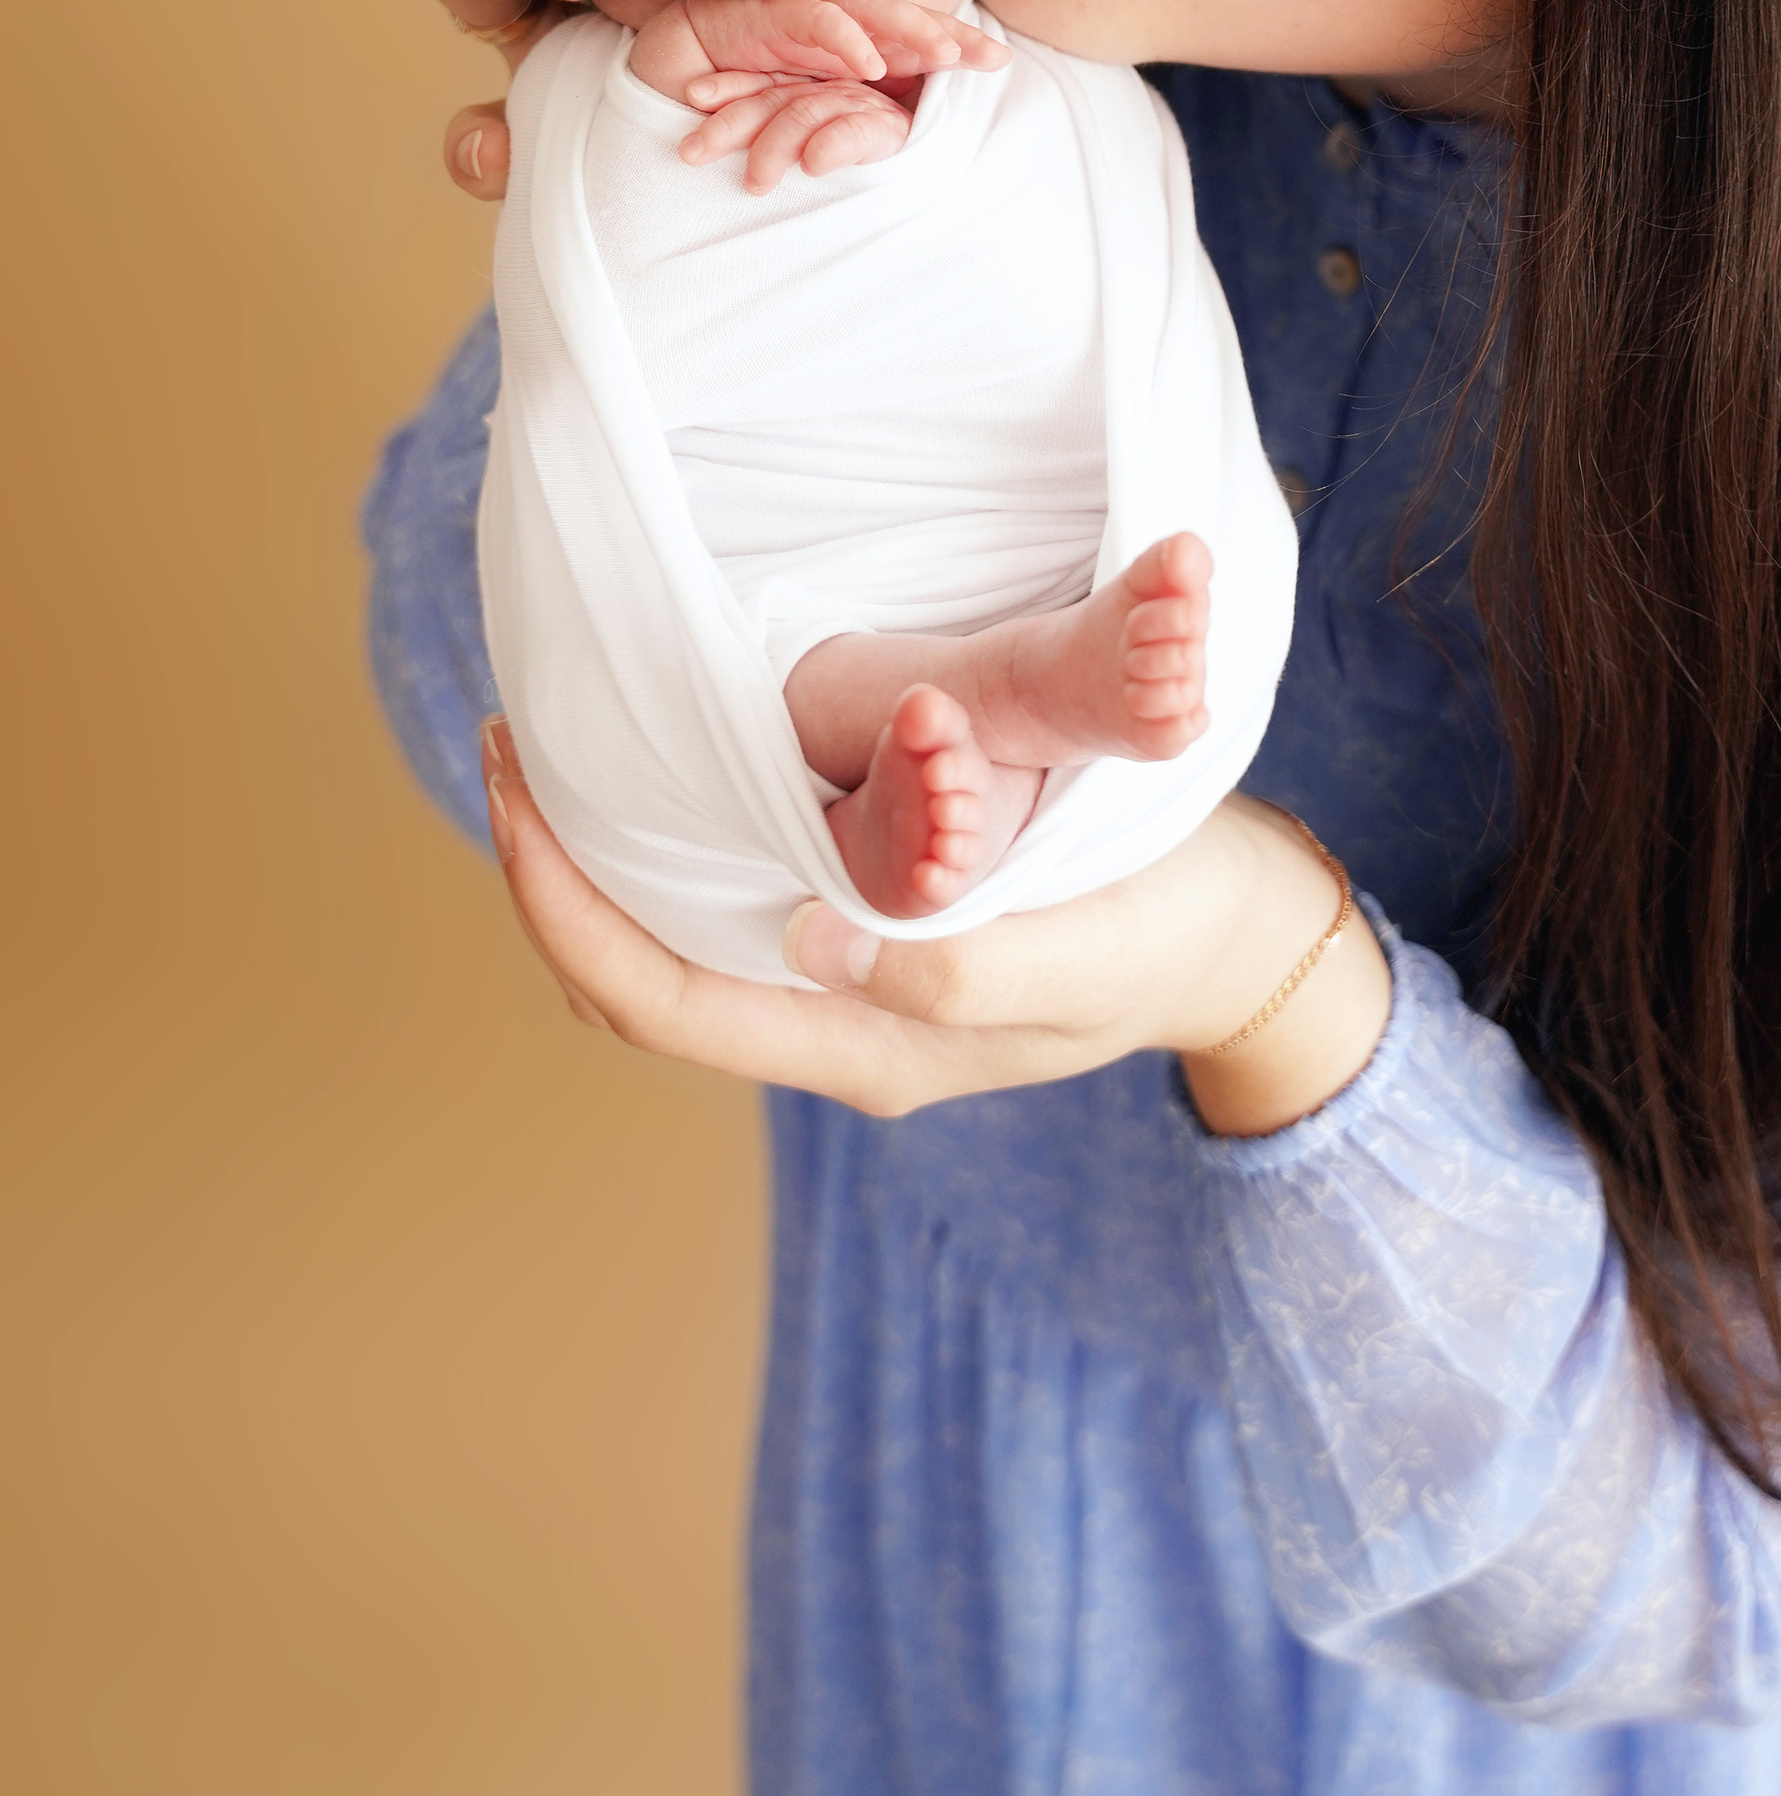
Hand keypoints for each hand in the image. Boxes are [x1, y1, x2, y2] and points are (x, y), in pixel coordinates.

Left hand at [478, 716, 1389, 1138]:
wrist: (1251, 940)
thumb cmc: (1175, 929)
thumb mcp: (1080, 942)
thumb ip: (950, 965)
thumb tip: (802, 940)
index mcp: (868, 1048)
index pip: (658, 998)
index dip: (563, 903)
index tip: (514, 788)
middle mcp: (840, 1034)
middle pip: (641, 981)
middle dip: (559, 877)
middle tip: (515, 746)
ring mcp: (857, 999)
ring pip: (682, 948)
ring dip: (614, 857)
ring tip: (572, 748)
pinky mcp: (882, 949)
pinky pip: (738, 911)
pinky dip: (684, 843)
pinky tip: (676, 767)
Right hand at [655, 0, 1009, 193]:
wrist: (665, 82)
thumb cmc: (738, 108)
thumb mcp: (809, 125)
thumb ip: (855, 131)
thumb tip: (903, 143)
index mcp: (848, 50)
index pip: (913, 43)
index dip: (957, 47)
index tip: (1002, 64)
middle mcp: (832, 29)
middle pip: (902, 20)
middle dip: (949, 34)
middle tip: (992, 57)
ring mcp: (801, 18)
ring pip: (868, 12)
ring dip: (912, 31)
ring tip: (950, 52)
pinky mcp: (765, 18)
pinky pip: (813, 22)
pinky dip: (845, 40)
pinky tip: (872, 63)